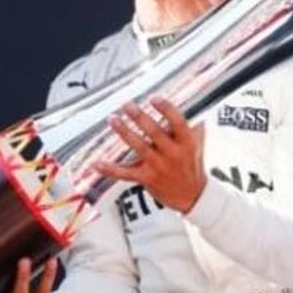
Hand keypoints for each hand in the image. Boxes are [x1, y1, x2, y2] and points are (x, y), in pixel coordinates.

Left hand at [95, 97, 205, 212]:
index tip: (154, 98)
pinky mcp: (146, 178)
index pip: (178, 123)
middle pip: (154, 132)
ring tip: (113, 119)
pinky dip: (110, 169)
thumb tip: (187, 97)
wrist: (191, 195)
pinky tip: (96, 163)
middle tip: (126, 104)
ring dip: (124, 132)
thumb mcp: (196, 142)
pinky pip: (125, 173)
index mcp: (186, 143)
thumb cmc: (191, 162)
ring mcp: (158, 167)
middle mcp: (173, 154)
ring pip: (139, 147)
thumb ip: (191, 123)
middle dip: (139, 117)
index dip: (166, 110)